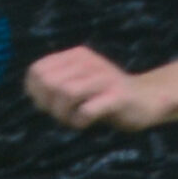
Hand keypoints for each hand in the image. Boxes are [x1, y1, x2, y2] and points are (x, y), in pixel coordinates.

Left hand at [25, 46, 173, 132]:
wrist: (145, 100)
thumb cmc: (102, 96)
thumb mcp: (75, 84)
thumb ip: (52, 86)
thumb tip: (32, 93)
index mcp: (76, 56)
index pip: (36, 71)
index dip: (36, 93)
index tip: (49, 105)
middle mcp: (89, 62)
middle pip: (49, 82)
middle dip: (49, 105)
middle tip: (62, 114)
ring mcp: (105, 77)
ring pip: (65, 92)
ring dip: (63, 114)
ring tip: (73, 119)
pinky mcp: (118, 96)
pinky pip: (87, 109)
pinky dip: (79, 121)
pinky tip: (86, 123)